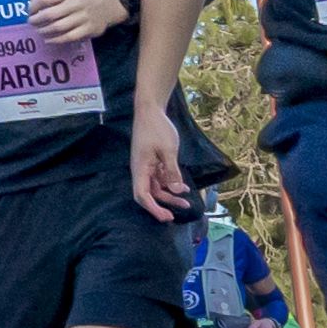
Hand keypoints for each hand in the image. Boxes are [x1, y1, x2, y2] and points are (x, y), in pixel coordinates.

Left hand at [26, 0, 132, 44]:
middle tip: (32, 23)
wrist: (105, 5)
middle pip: (50, 14)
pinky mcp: (89, 29)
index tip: (29, 12)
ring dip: (45, 31)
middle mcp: (75, 4)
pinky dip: (56, 40)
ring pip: (59, 27)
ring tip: (40, 32)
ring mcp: (83, 17)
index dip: (33, 7)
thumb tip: (29, 0)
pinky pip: (69, 37)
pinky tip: (49, 40)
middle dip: (37, 21)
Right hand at [130, 105, 196, 221]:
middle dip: (163, 205)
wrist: (150, 110)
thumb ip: (172, 171)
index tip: (166, 217)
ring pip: (157, 187)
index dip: (153, 208)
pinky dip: (171, 184)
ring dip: (170, 195)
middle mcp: (141, 170)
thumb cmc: (156, 128)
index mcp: (140, 168)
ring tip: (186, 202)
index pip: (142, 195)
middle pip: (150, 194)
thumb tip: (177, 191)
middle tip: (177, 214)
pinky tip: (183, 188)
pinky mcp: (152, 162)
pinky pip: (160, 178)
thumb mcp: (168, 150)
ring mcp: (146, 166)